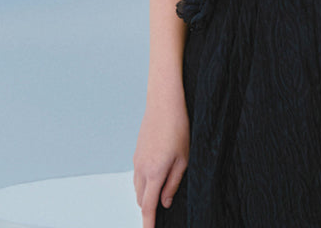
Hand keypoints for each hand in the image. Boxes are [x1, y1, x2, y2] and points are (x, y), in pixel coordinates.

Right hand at [133, 96, 189, 227]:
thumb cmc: (178, 129)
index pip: (148, 206)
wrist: (164, 104)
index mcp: (155, 172)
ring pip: (138, 189)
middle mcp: (141, 169)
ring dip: (146, 197)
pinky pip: (137, 176)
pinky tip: (154, 180)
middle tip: (158, 217)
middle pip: (141, 200)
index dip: (148, 223)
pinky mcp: (137, 153)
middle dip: (148, 211)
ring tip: (158, 200)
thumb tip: (165, 203)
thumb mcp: (183, 158)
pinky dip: (143, 184)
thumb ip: (173, 183)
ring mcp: (137, 161)